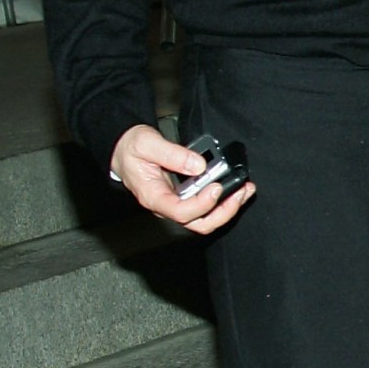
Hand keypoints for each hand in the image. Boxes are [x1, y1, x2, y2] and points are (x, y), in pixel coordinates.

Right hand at [109, 123, 255, 233]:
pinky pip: (206, 206)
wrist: (122, 149)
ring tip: (245, 190)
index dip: (202, 204)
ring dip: (228, 207)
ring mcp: (177, 203)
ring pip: (205, 218)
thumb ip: (172, 154)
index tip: (216, 186)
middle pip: (199, 223)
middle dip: (224, 211)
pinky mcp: (185, 197)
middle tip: (241, 192)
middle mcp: (167, 206)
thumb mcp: (146, 144)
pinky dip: (224, 199)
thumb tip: (199, 165)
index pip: (181, 212)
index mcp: (154, 197)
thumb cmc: (130, 148)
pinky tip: (236, 187)